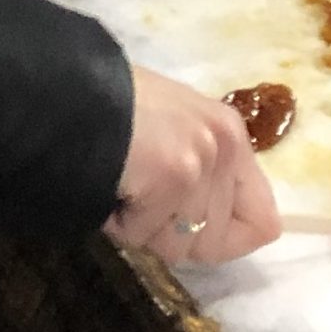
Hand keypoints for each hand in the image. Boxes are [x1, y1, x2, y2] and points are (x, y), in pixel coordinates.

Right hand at [105, 67, 279, 265]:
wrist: (66, 84)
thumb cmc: (109, 98)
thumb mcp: (170, 122)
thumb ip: (199, 163)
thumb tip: (204, 223)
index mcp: (230, 133)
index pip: (264, 221)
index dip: (225, 239)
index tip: (189, 232)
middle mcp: (225, 147)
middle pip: (212, 243)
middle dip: (170, 234)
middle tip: (138, 201)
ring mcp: (200, 162)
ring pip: (177, 247)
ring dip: (141, 228)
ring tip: (118, 187)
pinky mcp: (171, 175)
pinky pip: (142, 235)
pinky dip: (116, 221)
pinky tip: (104, 185)